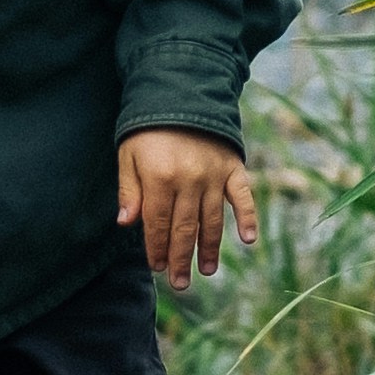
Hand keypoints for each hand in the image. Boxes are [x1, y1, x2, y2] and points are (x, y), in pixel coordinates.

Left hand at [117, 129, 256, 287]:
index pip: (158, 224)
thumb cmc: (149, 128)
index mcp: (160, 177)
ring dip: (209, 248)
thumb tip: (126, 224)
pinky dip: (247, 218)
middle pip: (184, 229)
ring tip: (206, 270)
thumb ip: (129, 189)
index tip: (156, 267)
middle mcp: (189, 180)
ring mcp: (214, 175)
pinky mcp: (233, 167)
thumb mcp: (128, 154)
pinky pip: (243, 197)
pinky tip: (248, 240)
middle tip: (179, 283)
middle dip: (180, 259)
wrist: (182, 92)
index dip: (156, 247)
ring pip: (211, 220)